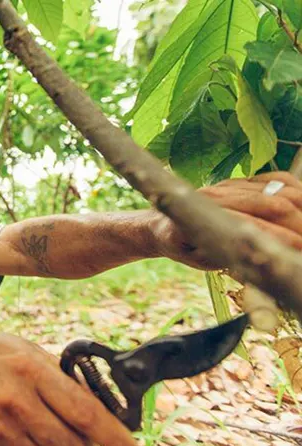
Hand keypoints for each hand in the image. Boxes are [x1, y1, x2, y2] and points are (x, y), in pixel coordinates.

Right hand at [0, 331, 144, 445]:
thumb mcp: (33, 352)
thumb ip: (66, 381)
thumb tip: (106, 413)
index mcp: (33, 372)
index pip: (86, 414)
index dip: (117, 439)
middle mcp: (16, 402)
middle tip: (89, 443)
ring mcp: (0, 430)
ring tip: (62, 442)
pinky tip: (35, 442)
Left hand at [152, 172, 301, 269]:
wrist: (162, 222)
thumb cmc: (183, 247)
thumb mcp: (203, 260)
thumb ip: (230, 259)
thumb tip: (261, 261)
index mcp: (206, 218)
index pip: (256, 227)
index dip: (285, 240)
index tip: (300, 251)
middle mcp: (219, 194)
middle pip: (276, 205)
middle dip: (300, 224)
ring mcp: (230, 184)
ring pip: (281, 190)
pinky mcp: (239, 180)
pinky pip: (277, 180)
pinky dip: (296, 191)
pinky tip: (301, 207)